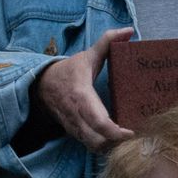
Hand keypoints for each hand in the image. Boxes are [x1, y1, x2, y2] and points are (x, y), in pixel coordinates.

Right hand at [34, 28, 132, 151]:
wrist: (42, 85)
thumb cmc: (69, 70)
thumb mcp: (87, 55)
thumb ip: (108, 41)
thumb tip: (128, 30)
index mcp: (81, 96)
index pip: (98, 121)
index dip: (115, 132)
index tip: (131, 131)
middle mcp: (76, 115)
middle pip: (97, 141)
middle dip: (116, 144)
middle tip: (135, 136)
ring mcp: (74, 127)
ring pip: (93, 147)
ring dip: (111, 147)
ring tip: (128, 139)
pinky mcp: (74, 133)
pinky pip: (89, 146)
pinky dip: (104, 147)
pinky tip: (116, 140)